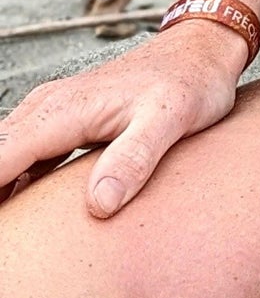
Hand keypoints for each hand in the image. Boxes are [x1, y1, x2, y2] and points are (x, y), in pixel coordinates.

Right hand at [0, 21, 248, 218]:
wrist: (202, 50)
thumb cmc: (190, 82)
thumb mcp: (171, 120)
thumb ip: (134, 159)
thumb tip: (99, 205)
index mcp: (63, 111)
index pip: (1, 157)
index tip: (0, 234)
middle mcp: (48, 108)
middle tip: (7, 247)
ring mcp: (53, 114)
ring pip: (6, 155)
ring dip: (2, 189)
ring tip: (11, 238)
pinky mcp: (64, 123)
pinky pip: (23, 155)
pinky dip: (13, 180)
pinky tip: (20, 210)